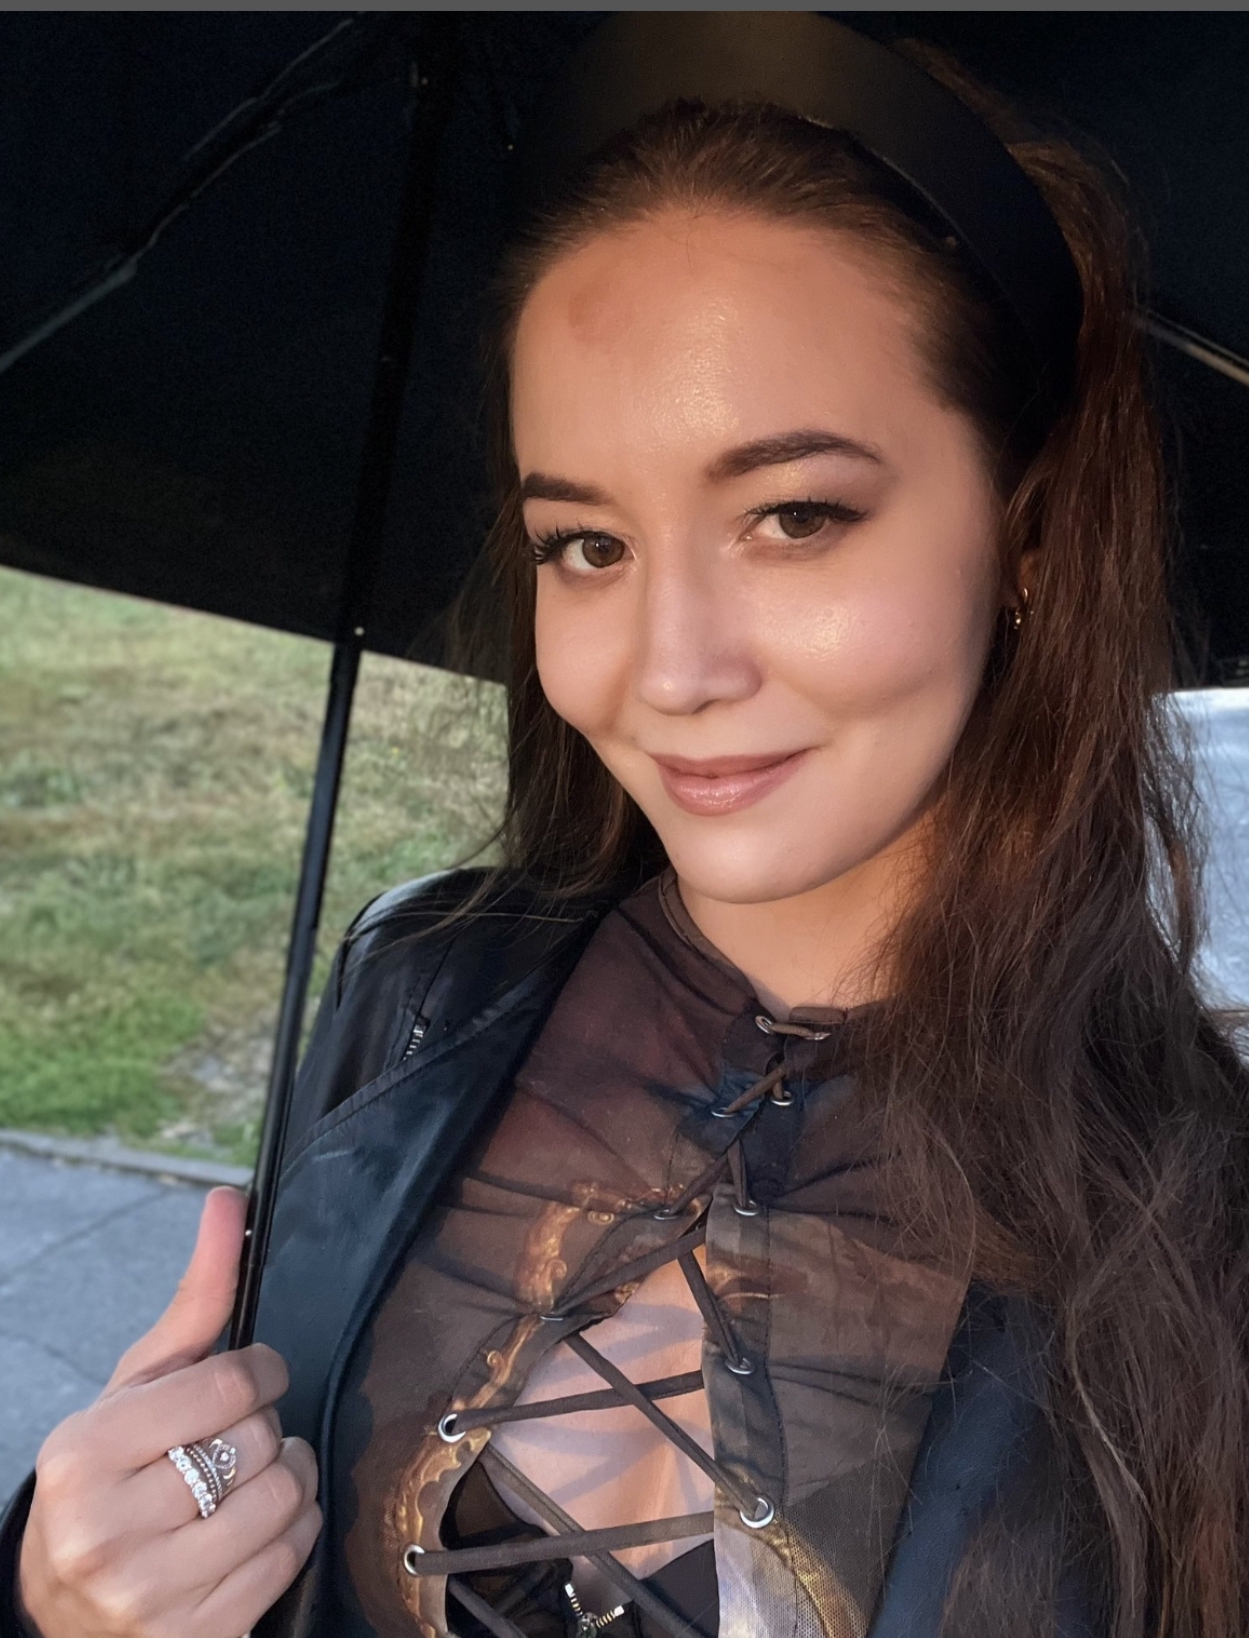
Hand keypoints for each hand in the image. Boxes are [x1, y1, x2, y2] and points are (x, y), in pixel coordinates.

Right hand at [17, 1187, 321, 1637]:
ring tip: (252, 1477)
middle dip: (263, 1429)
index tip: (259, 1377)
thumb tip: (229, 1202)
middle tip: (232, 1441)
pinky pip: (294, 1555)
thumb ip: (196, 1299)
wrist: (64, 1606)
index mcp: (84, 1454)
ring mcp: (150, 1596)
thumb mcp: (135, 1388)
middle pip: (261, 1440)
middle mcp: (107, 1531)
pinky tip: (256, 1526)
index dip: (264, 1371)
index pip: (232, 1384)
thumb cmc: (110, 1477)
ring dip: (290, 1477)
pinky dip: (295, 1529)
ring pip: (286, 1498)